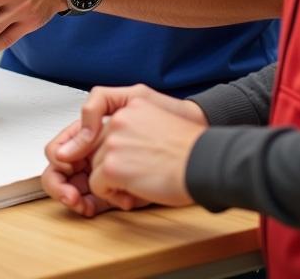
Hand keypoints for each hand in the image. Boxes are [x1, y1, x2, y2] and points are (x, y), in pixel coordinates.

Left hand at [89, 97, 206, 209]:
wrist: (204, 162)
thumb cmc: (190, 148)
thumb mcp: (159, 118)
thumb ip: (131, 124)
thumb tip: (105, 142)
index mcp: (131, 103)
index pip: (98, 119)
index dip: (96, 142)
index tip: (99, 155)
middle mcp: (119, 118)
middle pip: (96, 147)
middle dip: (108, 166)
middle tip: (130, 177)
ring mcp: (114, 141)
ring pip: (95, 167)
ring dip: (111, 181)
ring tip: (136, 186)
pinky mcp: (113, 166)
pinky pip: (97, 185)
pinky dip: (112, 195)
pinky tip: (132, 195)